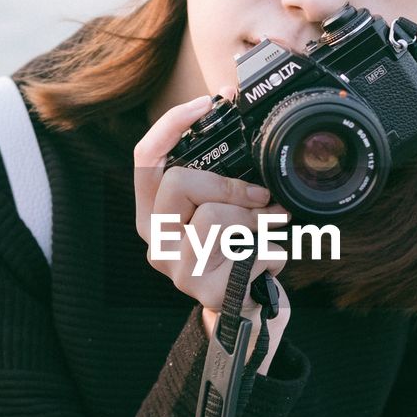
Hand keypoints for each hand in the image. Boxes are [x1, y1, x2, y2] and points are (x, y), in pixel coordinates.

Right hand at [133, 91, 290, 367]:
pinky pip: (247, 250)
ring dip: (256, 221)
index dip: (170, 125)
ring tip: (268, 232)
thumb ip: (218, 180)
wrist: (248, 313)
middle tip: (262, 200)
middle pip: (179, 182)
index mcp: (153, 214)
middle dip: (230, 186)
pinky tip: (267, 263)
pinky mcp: (204, 290)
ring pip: (215, 216)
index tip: (204, 103)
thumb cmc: (235, 254)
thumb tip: (239, 125)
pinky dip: (272, 253)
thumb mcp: (221, 210)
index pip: (145, 159)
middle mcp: (156, 241)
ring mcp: (176, 268)